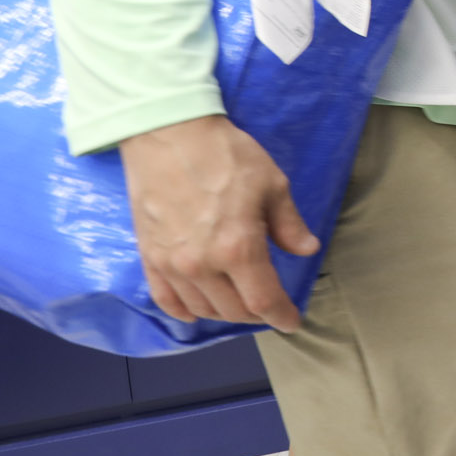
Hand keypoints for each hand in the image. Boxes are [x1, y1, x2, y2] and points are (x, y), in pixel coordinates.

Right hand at [118, 114, 319, 332]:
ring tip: (240, 303)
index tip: (292, 322)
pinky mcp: (149, 256)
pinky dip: (185, 311)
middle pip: (233, 310)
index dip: (281, 316)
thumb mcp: (272, 184)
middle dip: (257, 314)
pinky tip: (197, 309)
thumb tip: (306, 249)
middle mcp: (202, 265)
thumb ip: (289, 224)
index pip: (263, 300)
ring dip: (225, 312)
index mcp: (238, 248)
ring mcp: (171, 264)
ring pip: (202, 309)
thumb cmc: (225, 154)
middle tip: (270, 306)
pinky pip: (166, 299)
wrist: (168, 134)